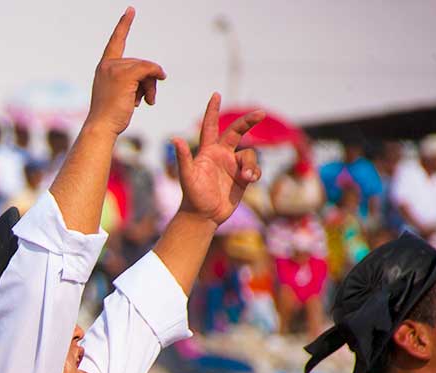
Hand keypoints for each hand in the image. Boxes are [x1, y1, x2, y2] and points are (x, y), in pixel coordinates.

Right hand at [85, 8, 165, 135]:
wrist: (101, 127)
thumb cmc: (110, 116)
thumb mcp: (121, 94)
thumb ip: (133, 80)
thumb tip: (157, 74)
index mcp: (104, 67)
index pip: (116, 42)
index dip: (123, 26)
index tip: (131, 10)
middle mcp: (108, 65)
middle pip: (140, 63)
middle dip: (148, 80)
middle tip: (148, 101)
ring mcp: (115, 69)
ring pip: (146, 68)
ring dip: (151, 85)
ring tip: (148, 102)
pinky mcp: (125, 75)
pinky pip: (148, 69)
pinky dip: (155, 78)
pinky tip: (152, 97)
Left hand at [174, 94, 262, 225]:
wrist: (204, 216)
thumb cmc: (192, 196)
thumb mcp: (187, 177)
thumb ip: (183, 158)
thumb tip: (174, 139)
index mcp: (208, 151)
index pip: (210, 126)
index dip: (212, 110)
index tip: (216, 94)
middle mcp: (222, 155)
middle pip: (237, 131)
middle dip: (249, 121)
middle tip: (261, 113)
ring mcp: (233, 166)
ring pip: (250, 155)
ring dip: (250, 164)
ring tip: (246, 177)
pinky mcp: (243, 178)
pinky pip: (255, 169)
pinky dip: (255, 172)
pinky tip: (251, 180)